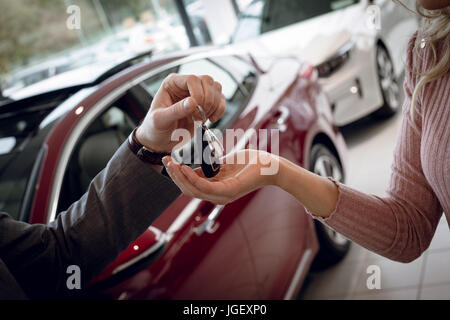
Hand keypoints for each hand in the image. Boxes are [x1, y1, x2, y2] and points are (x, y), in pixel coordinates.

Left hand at [136, 74, 224, 151]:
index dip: (198, 93)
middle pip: (207, 81)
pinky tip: (211, 119)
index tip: (195, 109)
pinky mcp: (205, 104)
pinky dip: (220, 110)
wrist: (160, 141)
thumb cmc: (155, 128)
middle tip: (199, 115)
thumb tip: (192, 102)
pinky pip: (220, 100)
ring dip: (214, 105)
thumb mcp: (160, 120)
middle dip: (208, 100)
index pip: (192, 79)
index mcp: (172, 84)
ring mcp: (197, 94)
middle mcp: (185, 86)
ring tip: (203, 118)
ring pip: (216, 88)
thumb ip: (176, 111)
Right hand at [162, 150, 279, 204]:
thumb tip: (195, 163)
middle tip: (165, 161)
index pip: (190, 186)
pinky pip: (204, 187)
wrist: (269, 165)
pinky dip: (192, 178)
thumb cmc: (249, 162)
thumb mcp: (224, 163)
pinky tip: (185, 168)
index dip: (177, 175)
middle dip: (174, 176)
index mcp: (215, 189)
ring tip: (171, 164)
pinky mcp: (228, 191)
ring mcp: (222, 196)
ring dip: (179, 177)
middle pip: (188, 190)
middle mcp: (217, 196)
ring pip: (193, 190)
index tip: (168, 161)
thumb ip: (209, 167)